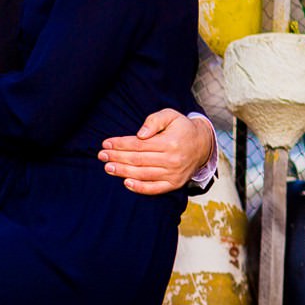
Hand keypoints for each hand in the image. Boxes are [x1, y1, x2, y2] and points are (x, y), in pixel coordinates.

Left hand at [98, 109, 214, 194]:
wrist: (202, 144)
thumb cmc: (181, 128)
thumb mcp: (170, 116)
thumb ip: (154, 121)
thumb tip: (140, 134)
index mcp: (170, 142)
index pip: (139, 145)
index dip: (120, 144)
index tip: (106, 143)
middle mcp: (173, 160)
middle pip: (138, 160)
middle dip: (117, 158)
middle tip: (102, 156)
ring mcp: (174, 174)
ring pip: (143, 174)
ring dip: (123, 172)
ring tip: (108, 168)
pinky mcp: (175, 184)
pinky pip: (155, 189)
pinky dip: (139, 188)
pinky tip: (126, 182)